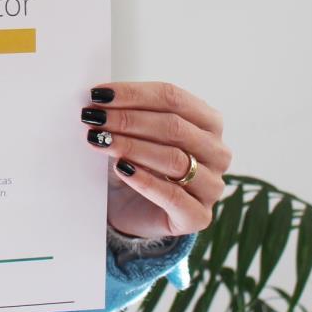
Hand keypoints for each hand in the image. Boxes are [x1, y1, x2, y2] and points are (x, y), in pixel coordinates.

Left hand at [80, 82, 230, 240]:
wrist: (129, 209)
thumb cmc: (135, 162)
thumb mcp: (133, 133)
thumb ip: (126, 113)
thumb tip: (99, 98)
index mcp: (208, 122)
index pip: (173, 98)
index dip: (134, 94)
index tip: (99, 95)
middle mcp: (217, 152)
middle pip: (174, 127)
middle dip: (128, 120)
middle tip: (94, 118)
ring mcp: (211, 186)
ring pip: (174, 159)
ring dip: (132, 147)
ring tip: (101, 141)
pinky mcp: (198, 217)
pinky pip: (173, 196)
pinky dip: (144, 181)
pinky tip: (121, 169)